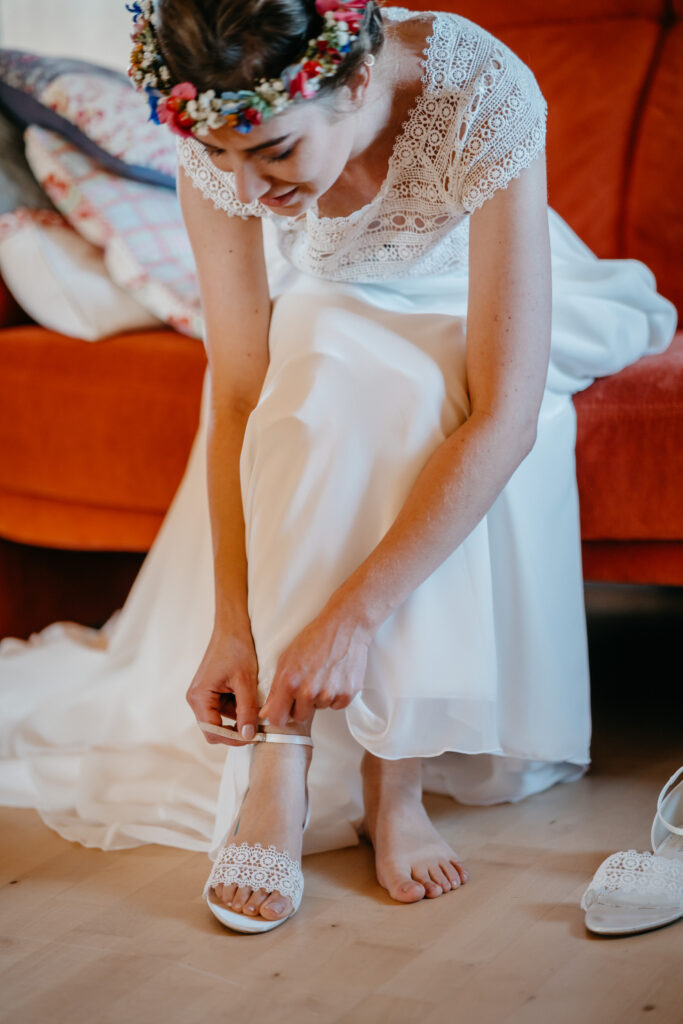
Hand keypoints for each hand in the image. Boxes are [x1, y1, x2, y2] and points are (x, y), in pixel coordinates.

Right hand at [186, 624, 259, 745]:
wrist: (232, 627)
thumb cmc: (236, 649)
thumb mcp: (245, 682)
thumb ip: (246, 711)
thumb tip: (247, 736)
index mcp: (199, 697)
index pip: (213, 732)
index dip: (233, 739)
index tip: (254, 737)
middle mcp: (196, 699)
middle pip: (216, 729)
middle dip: (237, 729)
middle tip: (258, 726)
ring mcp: (203, 696)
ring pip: (222, 719)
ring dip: (240, 716)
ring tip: (256, 704)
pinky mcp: (211, 692)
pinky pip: (224, 708)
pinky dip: (238, 707)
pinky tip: (249, 696)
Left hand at [258, 602, 372, 726]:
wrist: (345, 626)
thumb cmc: (315, 638)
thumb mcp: (286, 659)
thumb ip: (275, 688)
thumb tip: (266, 712)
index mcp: (289, 683)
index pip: (278, 719)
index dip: (280, 715)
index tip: (284, 709)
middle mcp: (309, 692)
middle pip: (300, 717)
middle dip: (301, 705)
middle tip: (306, 684)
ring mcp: (329, 694)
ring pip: (319, 708)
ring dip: (319, 697)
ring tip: (322, 674)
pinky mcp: (347, 694)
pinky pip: (337, 705)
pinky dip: (336, 695)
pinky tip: (334, 676)